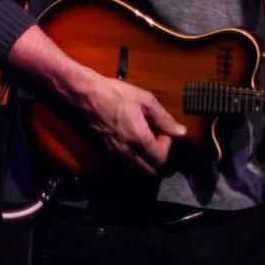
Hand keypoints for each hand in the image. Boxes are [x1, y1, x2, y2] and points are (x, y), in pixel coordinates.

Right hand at [70, 74, 185, 174]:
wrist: (83, 94)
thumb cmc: (115, 94)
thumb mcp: (146, 101)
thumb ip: (164, 119)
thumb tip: (181, 132)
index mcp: (139, 140)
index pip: (160, 159)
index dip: (167, 146)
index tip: (162, 130)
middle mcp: (126, 151)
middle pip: (149, 170)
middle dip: (157, 157)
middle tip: (155, 137)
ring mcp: (112, 153)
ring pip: (134, 169)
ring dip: (144, 159)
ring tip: (144, 140)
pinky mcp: (102, 150)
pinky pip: (122, 163)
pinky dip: (131, 159)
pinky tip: (130, 141)